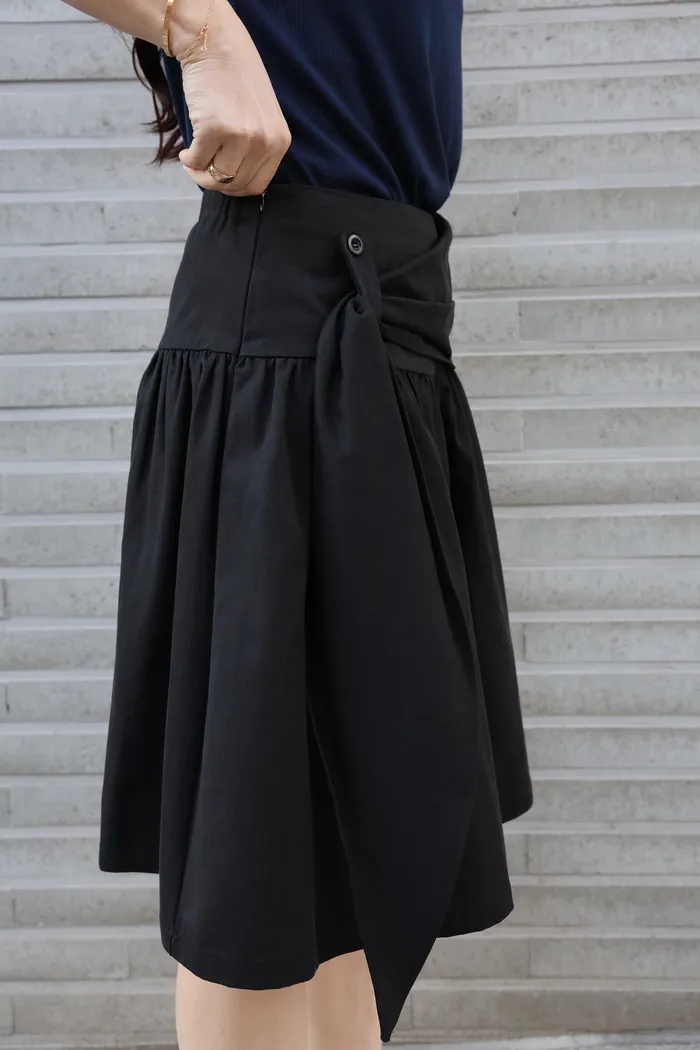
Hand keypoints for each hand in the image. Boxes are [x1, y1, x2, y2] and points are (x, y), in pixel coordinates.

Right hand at [171, 0, 291, 195]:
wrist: (215, 44)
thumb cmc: (235, 80)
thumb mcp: (261, 117)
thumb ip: (256, 148)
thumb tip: (233, 180)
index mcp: (279, 141)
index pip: (258, 185)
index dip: (235, 187)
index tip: (220, 178)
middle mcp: (264, 141)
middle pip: (236, 184)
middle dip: (215, 182)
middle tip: (200, 171)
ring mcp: (241, 136)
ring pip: (217, 177)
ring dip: (200, 174)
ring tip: (192, 161)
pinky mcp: (215, 129)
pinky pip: (198, 161)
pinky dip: (188, 161)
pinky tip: (186, 151)